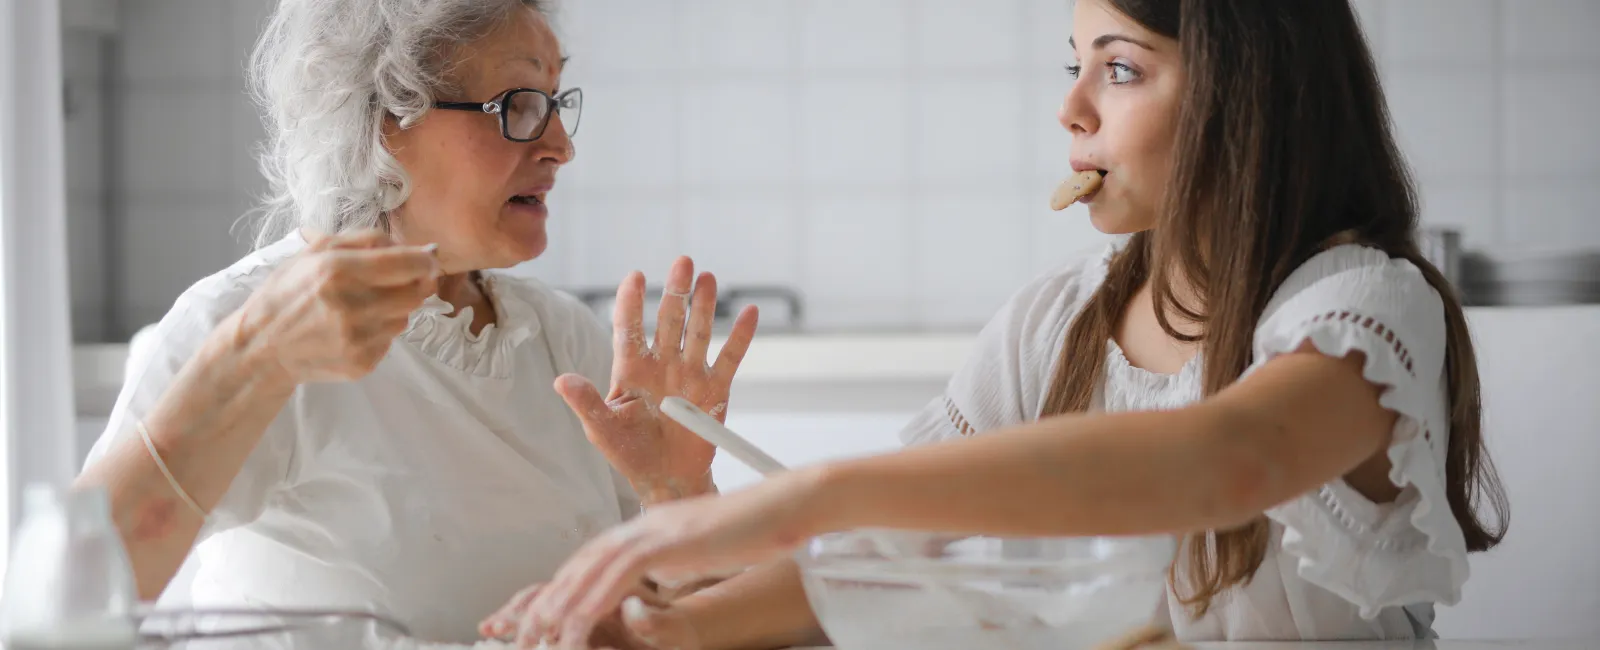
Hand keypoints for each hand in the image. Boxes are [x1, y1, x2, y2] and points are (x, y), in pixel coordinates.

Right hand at [235, 230, 437, 383]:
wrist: (261, 348)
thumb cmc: (287, 293)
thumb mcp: (315, 252)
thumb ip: (366, 240)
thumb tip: (415, 246)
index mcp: (338, 270)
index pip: (409, 263)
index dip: (426, 260)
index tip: (427, 258)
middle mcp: (351, 306)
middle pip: (417, 292)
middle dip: (414, 282)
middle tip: (398, 280)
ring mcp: (358, 338)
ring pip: (406, 316)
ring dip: (395, 307)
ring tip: (363, 305)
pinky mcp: (362, 362)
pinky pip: (391, 340)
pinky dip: (380, 331)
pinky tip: (353, 328)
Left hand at [515, 470, 831, 648]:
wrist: (785, 505)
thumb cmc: (756, 528)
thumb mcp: (704, 549)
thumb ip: (675, 561)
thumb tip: (660, 580)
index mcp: (651, 526)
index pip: (595, 557)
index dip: (567, 586)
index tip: (547, 615)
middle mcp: (646, 524)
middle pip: (583, 561)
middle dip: (551, 597)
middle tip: (526, 630)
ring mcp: (656, 529)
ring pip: (593, 567)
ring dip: (564, 602)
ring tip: (542, 633)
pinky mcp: (670, 540)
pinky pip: (620, 572)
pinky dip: (595, 597)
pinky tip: (579, 619)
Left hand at [555, 257, 758, 503]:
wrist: (666, 477)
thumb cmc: (629, 452)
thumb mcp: (602, 429)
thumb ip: (586, 403)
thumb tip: (560, 380)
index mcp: (631, 370)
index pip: (629, 329)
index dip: (631, 302)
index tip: (635, 276)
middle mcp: (662, 365)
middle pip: (669, 321)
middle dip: (675, 292)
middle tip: (682, 262)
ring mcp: (690, 374)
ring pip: (698, 332)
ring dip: (703, 305)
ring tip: (707, 278)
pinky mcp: (715, 390)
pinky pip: (729, 359)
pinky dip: (740, 337)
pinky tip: (749, 312)